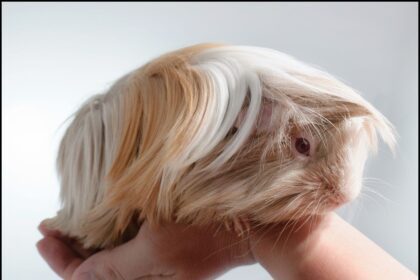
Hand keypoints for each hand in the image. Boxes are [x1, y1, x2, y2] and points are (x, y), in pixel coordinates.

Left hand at [37, 221, 254, 279]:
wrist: (241, 228)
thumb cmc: (203, 236)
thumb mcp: (156, 249)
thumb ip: (116, 266)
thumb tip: (80, 275)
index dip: (61, 261)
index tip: (44, 237)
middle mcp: (145, 278)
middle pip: (96, 271)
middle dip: (69, 251)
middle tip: (50, 228)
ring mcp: (153, 266)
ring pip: (109, 260)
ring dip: (86, 243)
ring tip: (67, 225)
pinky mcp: (161, 253)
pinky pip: (126, 250)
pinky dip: (107, 239)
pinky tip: (98, 225)